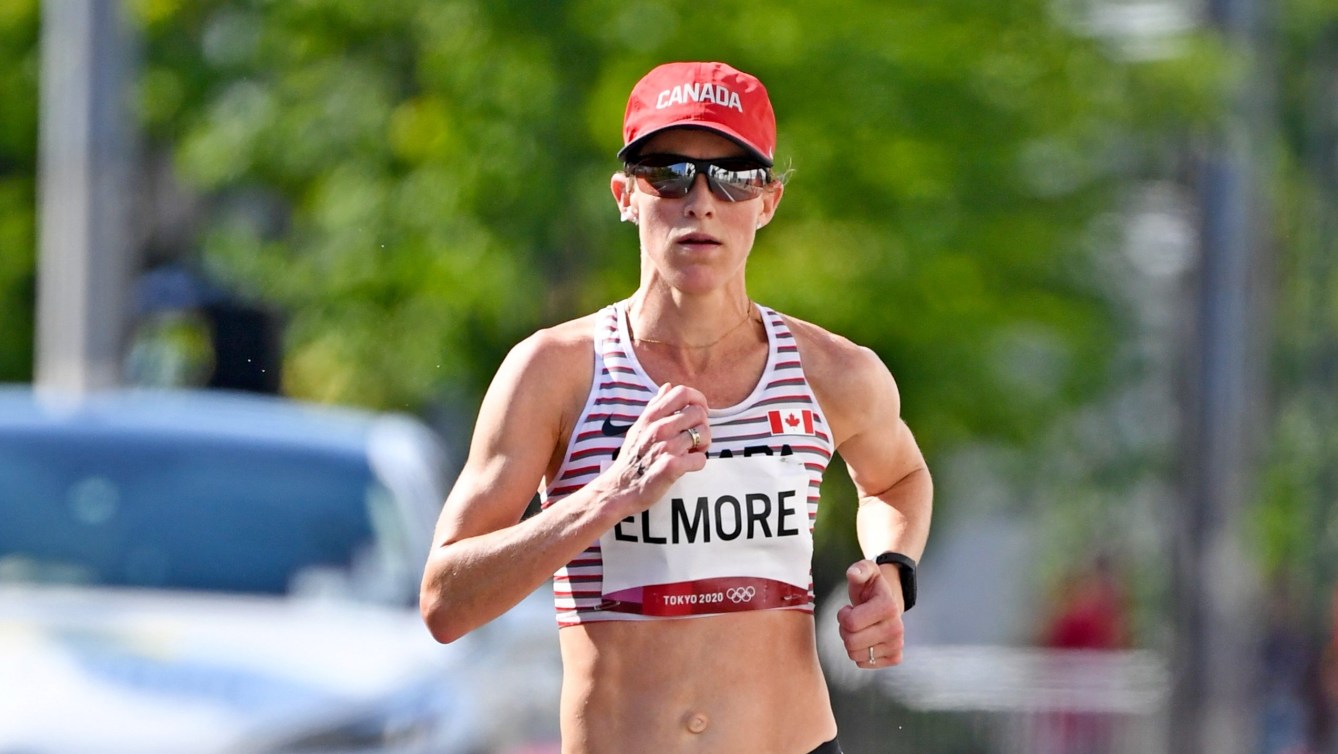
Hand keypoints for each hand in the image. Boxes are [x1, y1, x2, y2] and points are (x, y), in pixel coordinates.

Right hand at [606, 383, 710, 512]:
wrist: (619, 489)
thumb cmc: (631, 459)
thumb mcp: (638, 427)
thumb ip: (655, 407)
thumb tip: (667, 386)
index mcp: (651, 417)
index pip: (683, 392)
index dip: (698, 399)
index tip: (699, 412)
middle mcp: (658, 428)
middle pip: (698, 413)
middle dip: (703, 426)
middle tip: (695, 439)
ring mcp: (665, 447)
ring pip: (704, 435)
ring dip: (703, 445)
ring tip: (692, 452)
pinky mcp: (671, 467)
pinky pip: (701, 459)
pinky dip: (698, 463)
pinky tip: (688, 466)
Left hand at [837, 559, 905, 668]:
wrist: (887, 602)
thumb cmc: (871, 588)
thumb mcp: (866, 572)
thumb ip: (859, 569)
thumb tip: (854, 574)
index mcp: (888, 606)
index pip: (851, 623)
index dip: (843, 615)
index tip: (850, 608)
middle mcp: (896, 628)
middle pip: (851, 642)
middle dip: (845, 630)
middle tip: (853, 619)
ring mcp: (897, 645)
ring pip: (855, 655)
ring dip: (851, 642)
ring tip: (860, 628)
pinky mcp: (894, 658)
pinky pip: (863, 664)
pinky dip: (860, 653)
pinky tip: (867, 640)